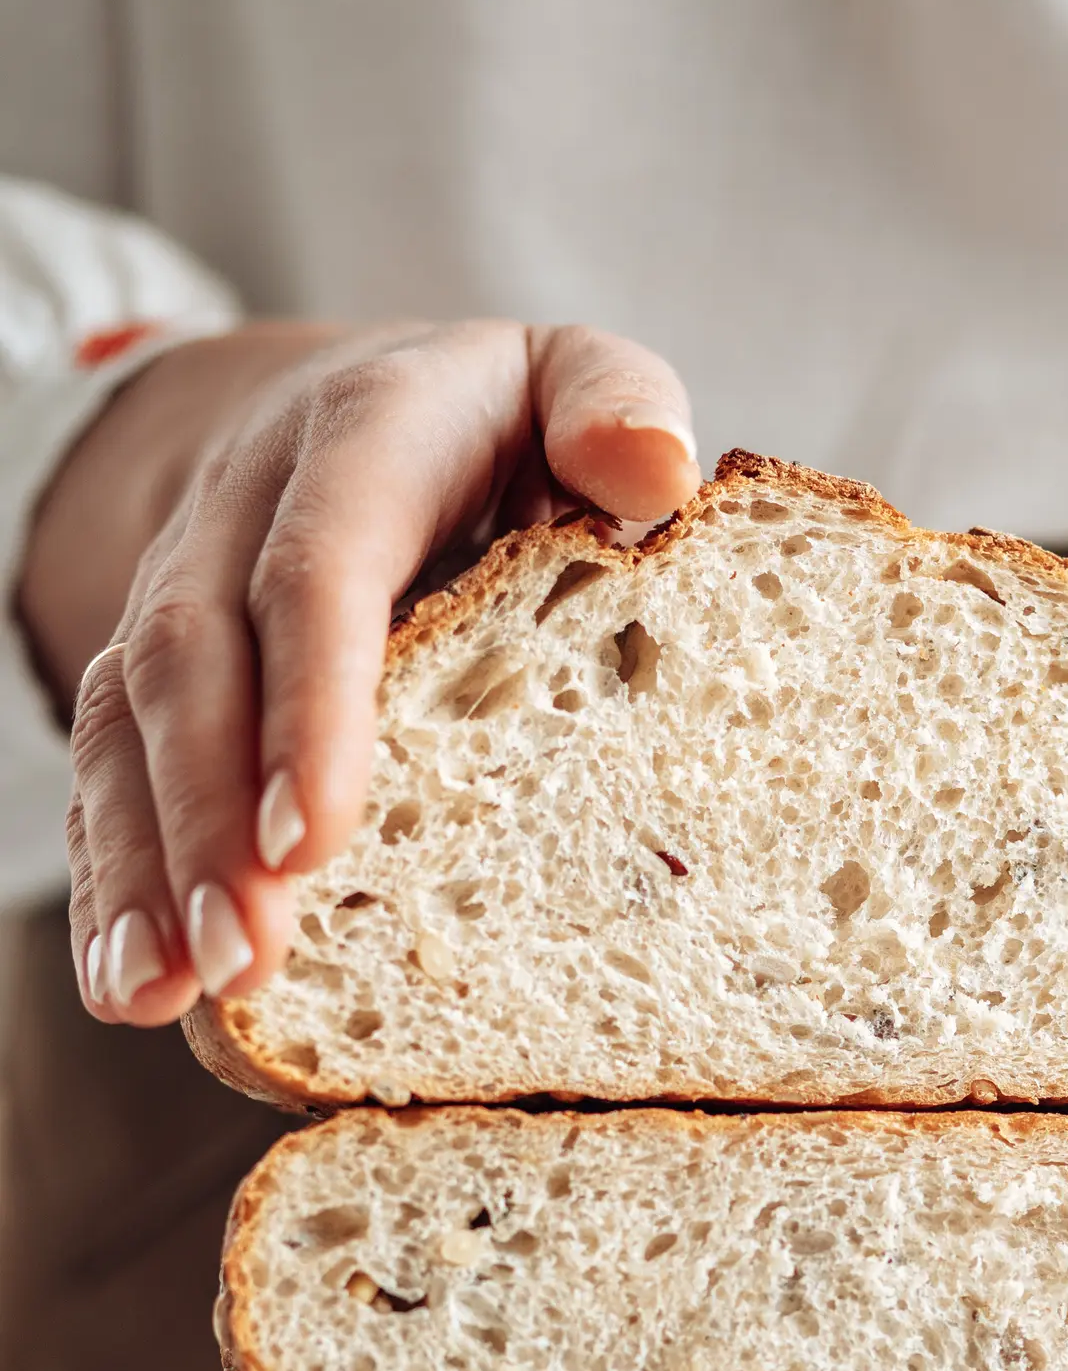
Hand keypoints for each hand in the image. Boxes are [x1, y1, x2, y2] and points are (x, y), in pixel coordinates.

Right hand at [18, 318, 699, 1023]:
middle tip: (247, 954)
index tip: (314, 836)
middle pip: (201, 662)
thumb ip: (618, 401)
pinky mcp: (163, 668)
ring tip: (163, 994)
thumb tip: (653, 474)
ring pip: (130, 722)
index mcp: (360, 437)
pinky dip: (114, 878)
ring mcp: (187, 588)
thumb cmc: (499, 417)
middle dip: (208, 818)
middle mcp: (244, 509)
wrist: (358, 392)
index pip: (321, 572)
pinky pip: (110, 764)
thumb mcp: (571, 376)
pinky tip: (130, 981)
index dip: (309, 702)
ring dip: (143, 867)